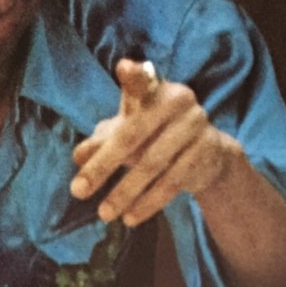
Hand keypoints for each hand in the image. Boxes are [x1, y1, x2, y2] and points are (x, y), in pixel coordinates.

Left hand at [70, 59, 241, 227]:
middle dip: (103, 165)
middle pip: (133, 135)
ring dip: (125, 193)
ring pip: (153, 164)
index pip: (142, 81)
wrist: (208, 152)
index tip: (124, 69)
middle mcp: (179, 102)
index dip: (134, 76)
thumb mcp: (126, 132)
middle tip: (77, 191)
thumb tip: (79, 156)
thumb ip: (102, 140)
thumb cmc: (155, 133)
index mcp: (155, 89)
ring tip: (104, 214)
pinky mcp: (207, 154)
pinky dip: (148, 202)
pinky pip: (172, 183)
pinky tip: (129, 217)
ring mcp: (196, 127)